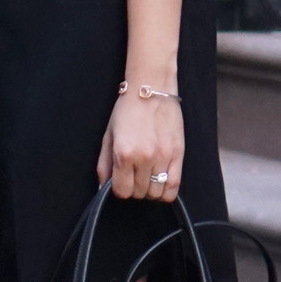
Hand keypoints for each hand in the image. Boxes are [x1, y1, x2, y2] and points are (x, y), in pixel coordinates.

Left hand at [97, 84, 183, 201]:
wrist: (151, 88)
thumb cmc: (127, 110)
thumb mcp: (109, 135)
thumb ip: (104, 164)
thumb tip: (102, 188)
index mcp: (124, 153)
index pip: (122, 191)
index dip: (120, 188)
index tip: (122, 180)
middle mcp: (144, 158)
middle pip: (139, 193)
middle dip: (134, 188)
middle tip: (134, 174)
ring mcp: (163, 157)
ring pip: (156, 193)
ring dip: (150, 189)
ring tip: (148, 176)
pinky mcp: (178, 154)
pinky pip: (174, 186)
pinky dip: (166, 191)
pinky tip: (161, 181)